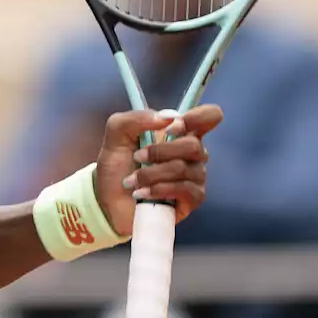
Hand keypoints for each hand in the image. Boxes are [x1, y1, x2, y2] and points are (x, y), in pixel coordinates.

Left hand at [93, 105, 222, 234]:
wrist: (108, 201)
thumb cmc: (117, 165)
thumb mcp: (116, 134)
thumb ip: (135, 118)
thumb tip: (165, 118)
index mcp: (180, 132)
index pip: (209, 116)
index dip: (197, 118)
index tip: (170, 127)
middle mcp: (193, 152)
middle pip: (193, 145)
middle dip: (159, 152)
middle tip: (137, 156)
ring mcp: (195, 176)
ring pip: (183, 168)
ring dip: (151, 174)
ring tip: (132, 181)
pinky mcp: (193, 198)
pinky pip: (184, 190)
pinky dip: (158, 189)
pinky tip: (142, 194)